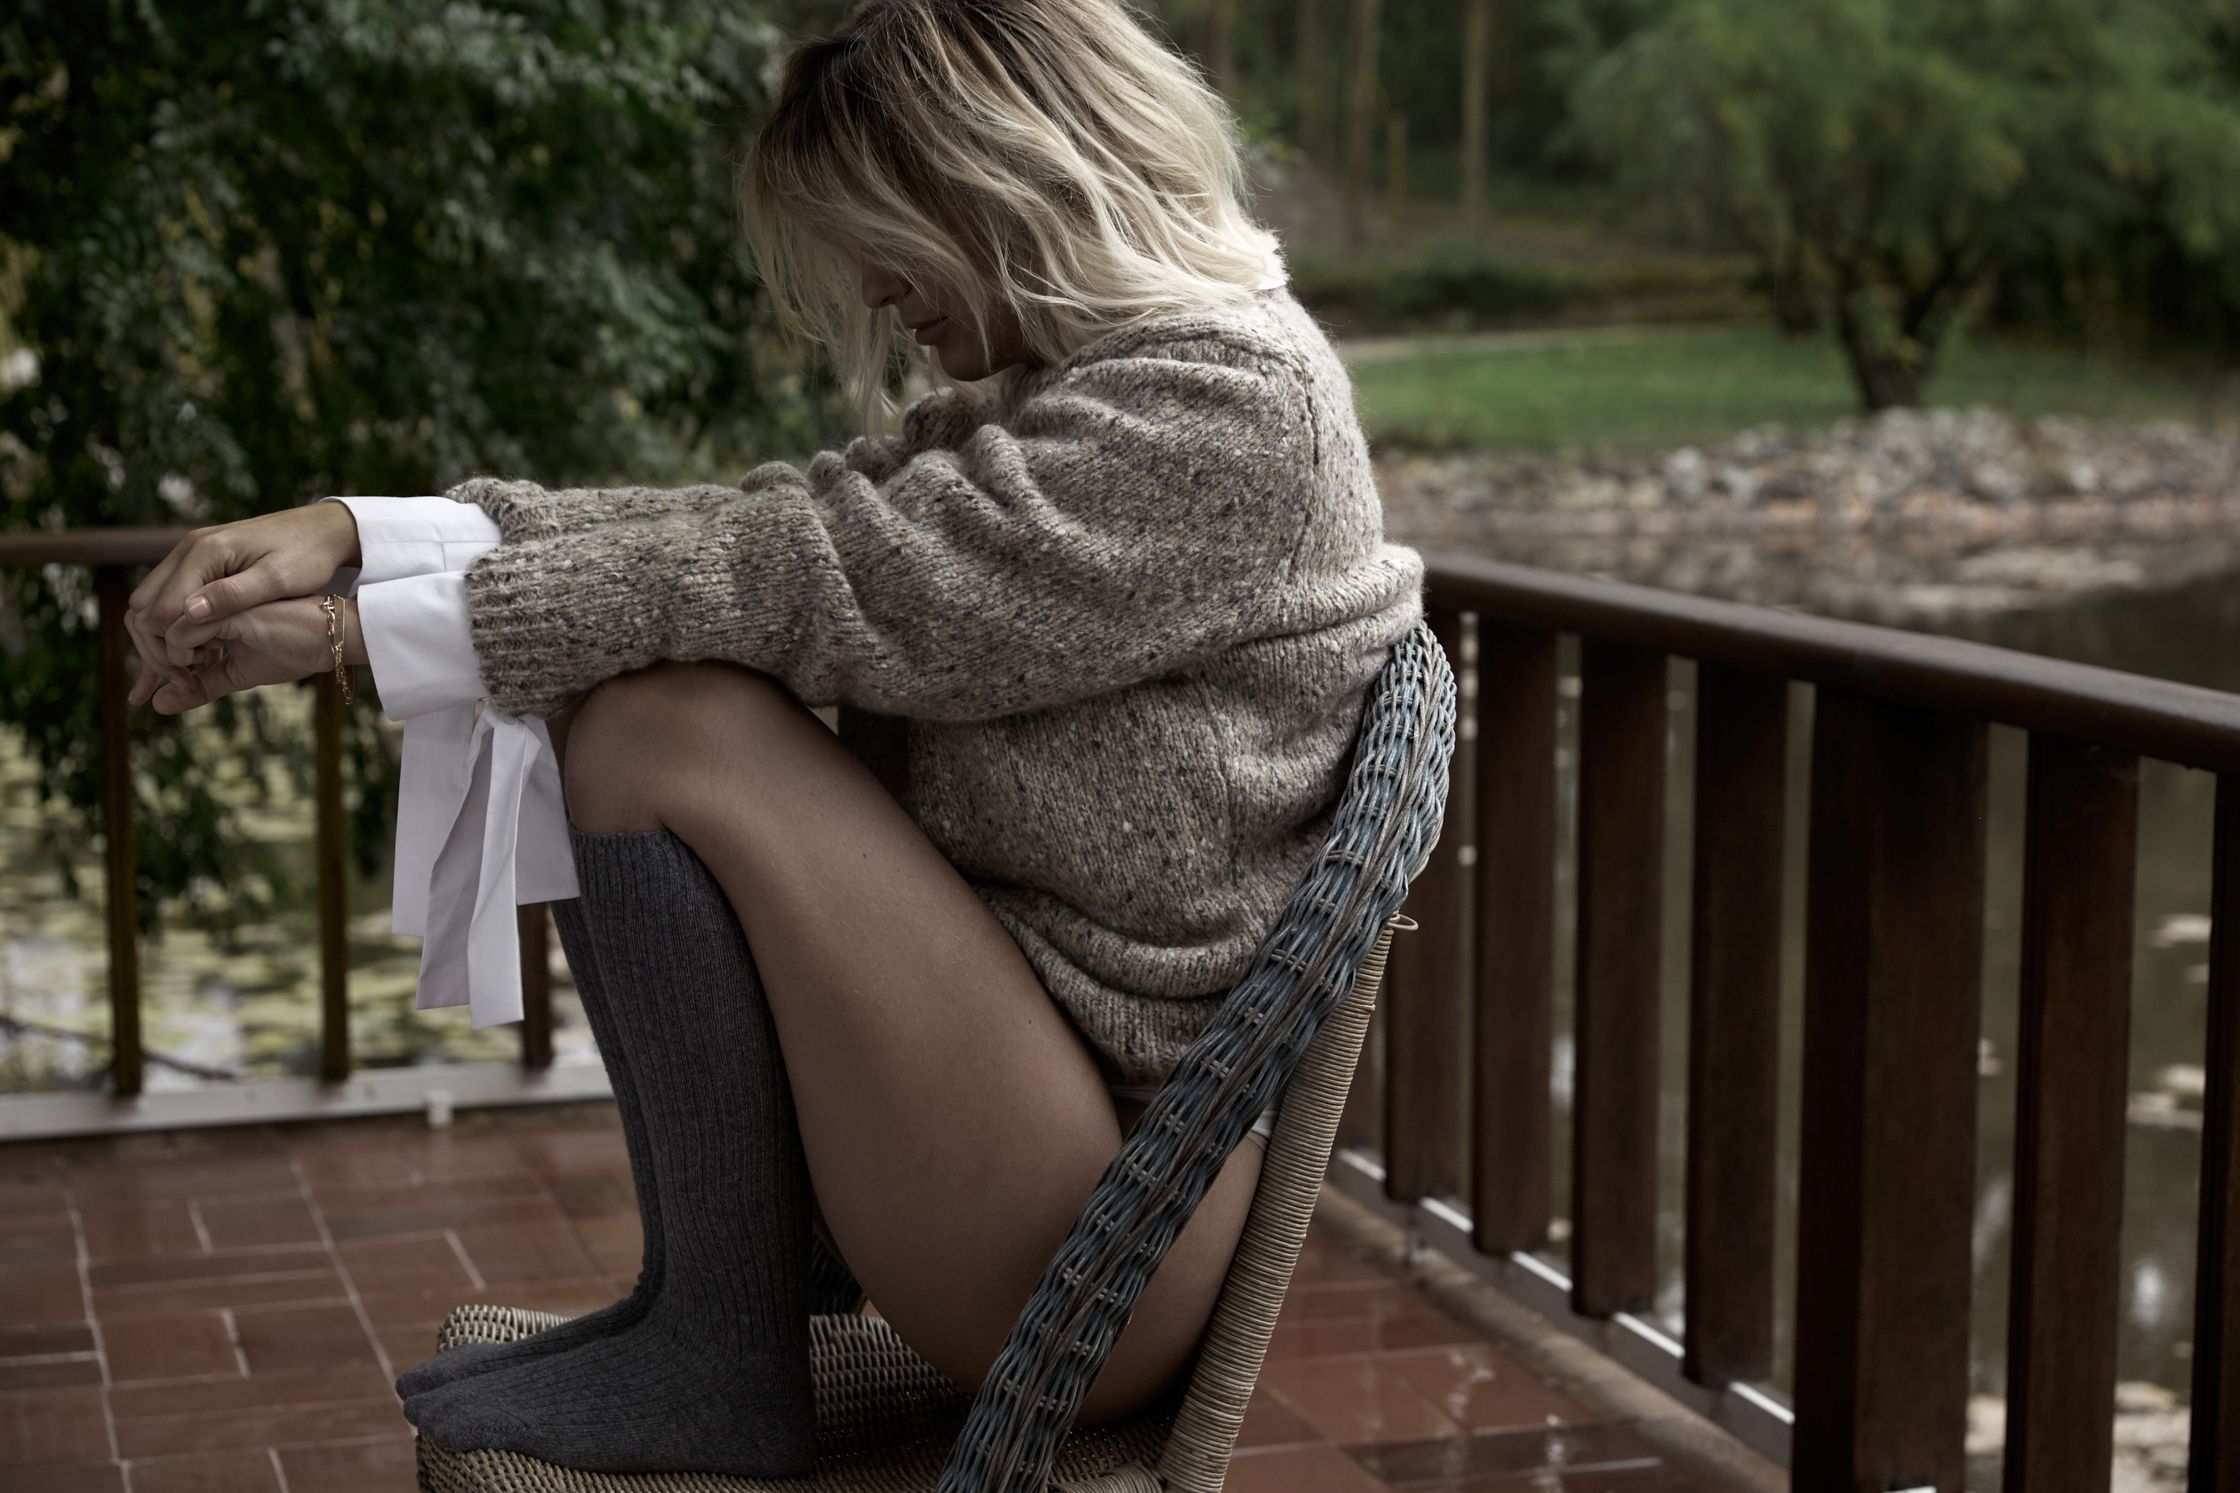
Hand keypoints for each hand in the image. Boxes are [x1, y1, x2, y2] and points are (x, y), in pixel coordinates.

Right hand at [124, 504, 360, 706]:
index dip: (169, 646)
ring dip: (163, 638)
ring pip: (151, 603)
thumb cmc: (307, 555)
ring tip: (194, 667)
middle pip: (144, 607)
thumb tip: (188, 613)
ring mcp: (191, 555)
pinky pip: (170, 597)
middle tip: (185, 677)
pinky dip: (173, 626)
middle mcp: (189, 550)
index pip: (160, 608)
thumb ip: (233, 596)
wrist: (322, 529)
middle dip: (156, 646)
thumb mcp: (277, 581)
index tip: (190, 674)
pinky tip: (196, 652)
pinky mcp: (200, 563)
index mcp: (205, 552)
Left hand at [134, 594, 360, 714]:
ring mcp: (213, 599)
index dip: (151, 658)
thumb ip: (201, 685)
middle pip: (146, 623)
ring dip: (165, 659)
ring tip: (189, 675)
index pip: (154, 625)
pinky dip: (181, 653)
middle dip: (152, 660)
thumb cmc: (294, 649)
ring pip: (158, 626)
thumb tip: (158, 704)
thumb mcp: (238, 674)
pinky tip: (202, 664)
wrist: (331, 638)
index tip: (167, 687)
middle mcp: (203, 598)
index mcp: (205, 608)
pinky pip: (182, 630)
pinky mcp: (224, 607)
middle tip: (175, 684)